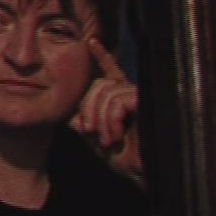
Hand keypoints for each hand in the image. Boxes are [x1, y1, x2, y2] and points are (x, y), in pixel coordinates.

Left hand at [69, 37, 143, 184]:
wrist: (142, 173)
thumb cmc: (122, 157)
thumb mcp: (96, 135)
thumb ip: (83, 118)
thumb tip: (67, 110)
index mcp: (120, 99)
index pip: (110, 72)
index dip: (102, 56)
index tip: (91, 41)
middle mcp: (132, 94)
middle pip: (99, 85)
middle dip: (88, 109)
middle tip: (90, 132)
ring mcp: (142, 97)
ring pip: (107, 93)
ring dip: (102, 121)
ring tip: (109, 140)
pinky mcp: (149, 103)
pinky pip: (119, 101)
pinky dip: (112, 120)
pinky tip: (118, 136)